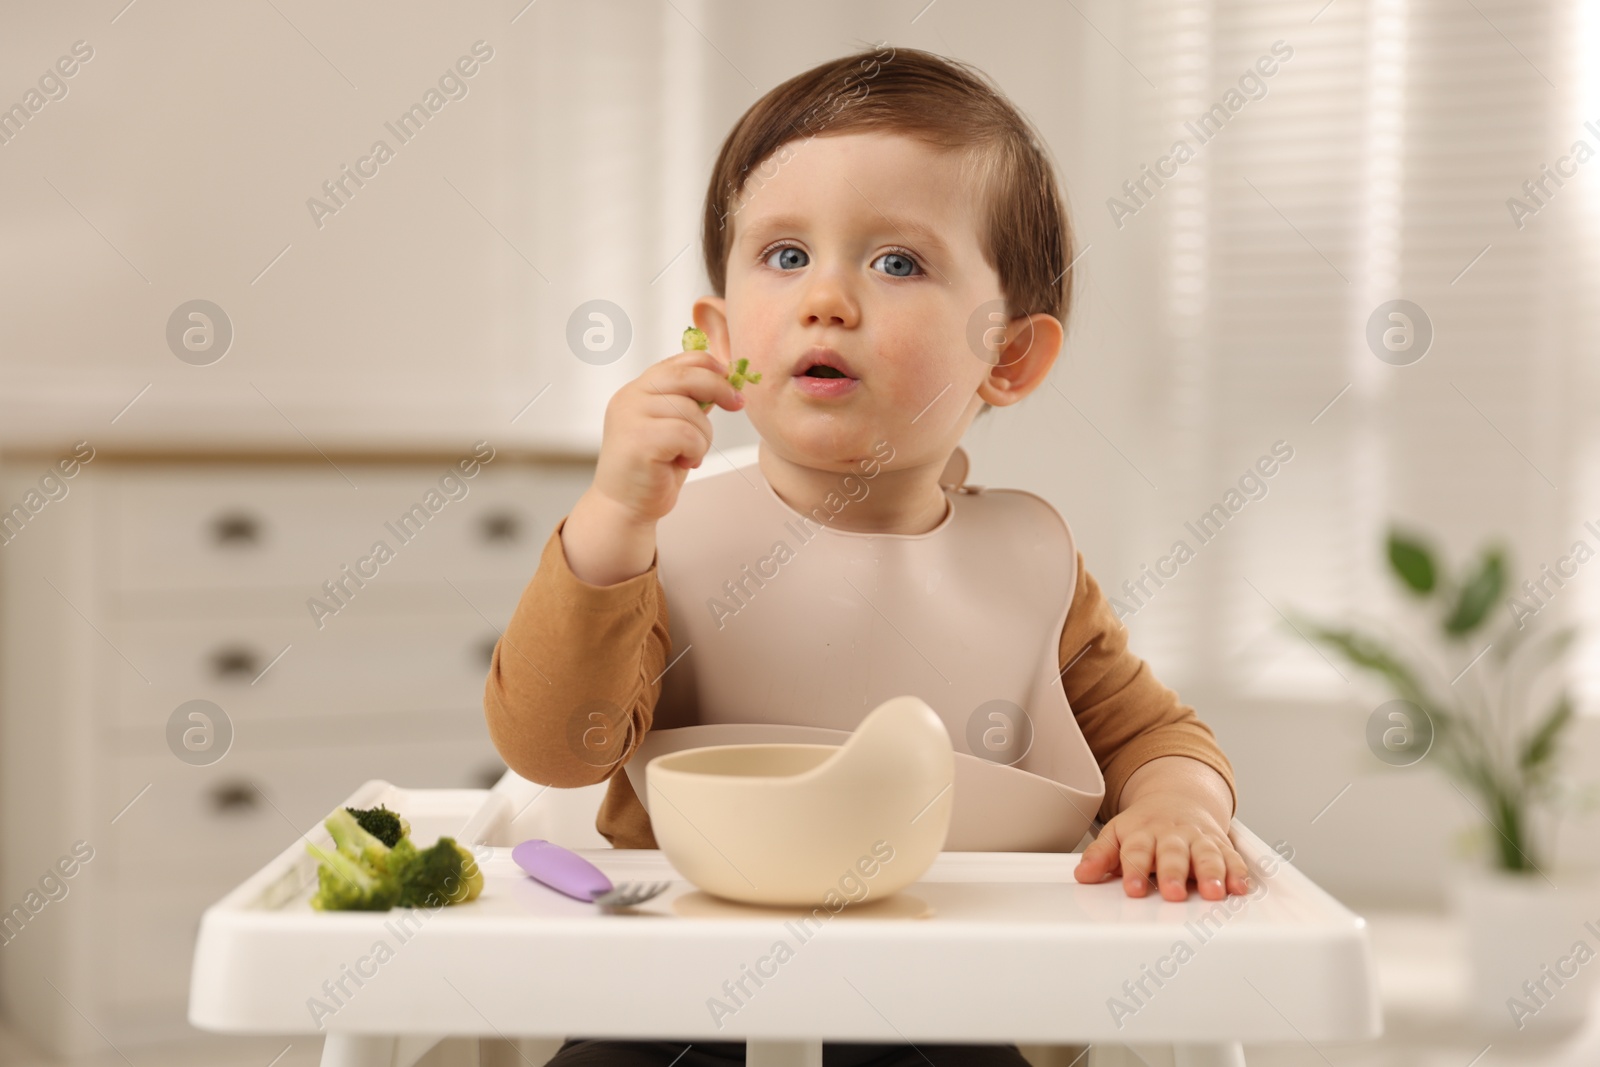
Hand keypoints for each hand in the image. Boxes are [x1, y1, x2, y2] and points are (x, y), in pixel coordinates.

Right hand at [591, 344, 747, 526]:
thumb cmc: (653, 471)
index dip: (712, 367)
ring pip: (690, 409)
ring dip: (704, 435)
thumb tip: (724, 380)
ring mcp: (630, 416)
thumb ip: (689, 403)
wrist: (625, 508)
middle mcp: (630, 397)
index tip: (732, 385)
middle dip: (719, 388)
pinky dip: (696, 450)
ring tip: (691, 454)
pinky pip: (686, 433)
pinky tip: (685, 463)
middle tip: (737, 405)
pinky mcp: (638, 439)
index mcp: (638, 390)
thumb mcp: (674, 428)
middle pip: (686, 375)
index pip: (679, 361)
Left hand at [1073, 790, 1249, 900]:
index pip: (1137, 850)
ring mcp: (1198, 839)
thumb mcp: (1117, 833)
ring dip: (1211, 873)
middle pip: (1173, 853)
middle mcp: (1172, 835)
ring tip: (1212, 892)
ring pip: (1206, 854)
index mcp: (1143, 832)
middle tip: (1173, 892)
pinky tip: (1240, 887)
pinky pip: (1232, 857)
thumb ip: (1101, 855)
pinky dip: (1238, 872)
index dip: (1135, 870)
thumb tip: (1083, 874)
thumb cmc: (1145, 824)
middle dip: (1174, 873)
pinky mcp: (1221, 845)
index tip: (1133, 889)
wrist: (1178, 798)